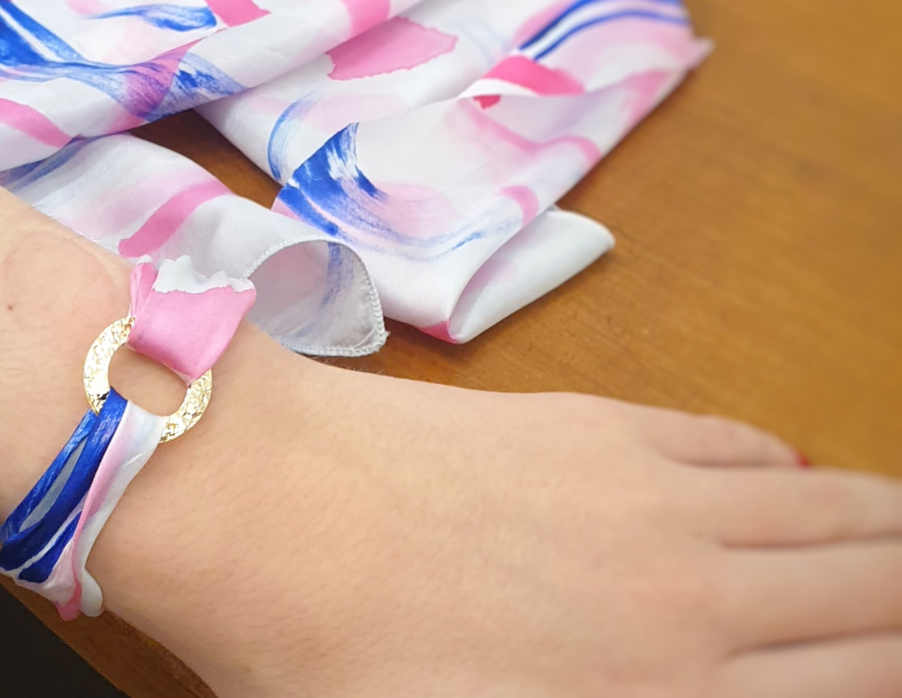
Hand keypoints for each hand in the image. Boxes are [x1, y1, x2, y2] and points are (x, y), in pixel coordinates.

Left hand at [94, 354, 901, 697]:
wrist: (254, 498)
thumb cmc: (329, 659)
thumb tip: (669, 686)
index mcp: (662, 697)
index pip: (856, 678)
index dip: (896, 664)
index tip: (897, 661)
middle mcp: (688, 596)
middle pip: (866, 590)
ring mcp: (648, 493)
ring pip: (823, 509)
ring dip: (881, 525)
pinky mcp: (596, 421)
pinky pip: (734, 443)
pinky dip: (787, 464)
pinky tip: (796, 470)